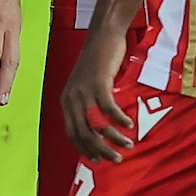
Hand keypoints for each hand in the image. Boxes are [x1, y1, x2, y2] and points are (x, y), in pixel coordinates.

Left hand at [0, 0, 19, 102]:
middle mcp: (11, 25)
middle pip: (11, 60)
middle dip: (6, 82)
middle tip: (0, 101)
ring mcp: (16, 25)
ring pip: (15, 56)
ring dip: (10, 77)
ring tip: (3, 95)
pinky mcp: (16, 24)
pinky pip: (15, 49)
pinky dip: (10, 65)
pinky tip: (5, 76)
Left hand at [58, 30, 133, 163]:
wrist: (103, 35)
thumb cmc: (98, 61)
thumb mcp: (86, 85)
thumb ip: (87, 104)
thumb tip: (98, 126)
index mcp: (66, 101)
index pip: (72, 134)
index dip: (84, 149)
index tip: (98, 160)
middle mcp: (71, 98)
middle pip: (84, 134)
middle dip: (101, 150)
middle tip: (116, 159)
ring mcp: (84, 91)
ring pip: (97, 124)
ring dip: (113, 138)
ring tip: (127, 145)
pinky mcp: (98, 83)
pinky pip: (108, 108)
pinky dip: (119, 119)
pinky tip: (129, 125)